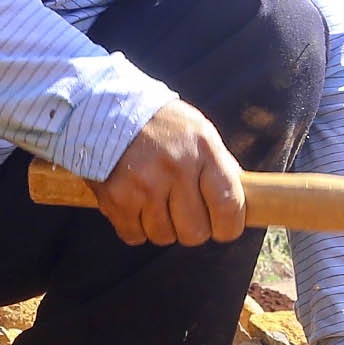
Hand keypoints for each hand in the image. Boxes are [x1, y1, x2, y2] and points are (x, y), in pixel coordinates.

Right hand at [90, 100, 246, 246]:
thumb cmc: (159, 123)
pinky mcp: (116, 198)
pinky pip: (134, 235)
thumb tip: (238, 201)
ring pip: (164, 236)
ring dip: (162, 227)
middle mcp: (175, 168)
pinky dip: (135, 227)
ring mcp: (144, 185)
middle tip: (184, 212)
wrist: (105, 108)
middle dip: (192, 228)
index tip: (224, 227)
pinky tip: (134, 205)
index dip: (229, 227)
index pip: (228, 205)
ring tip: (155, 202)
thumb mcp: (198, 132)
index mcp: (203, 150)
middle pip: (195, 231)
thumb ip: (219, 165)